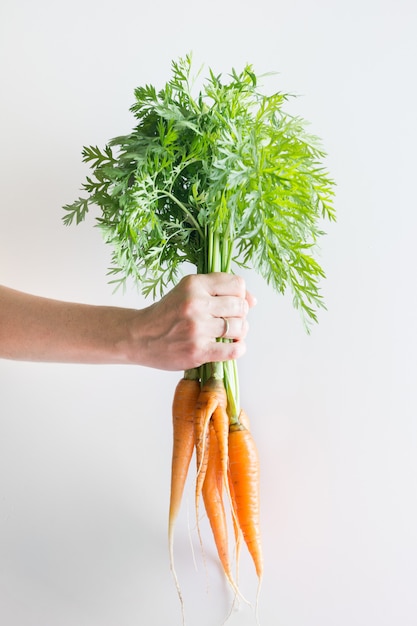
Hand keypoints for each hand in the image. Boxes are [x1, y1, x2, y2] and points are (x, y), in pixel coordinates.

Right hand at [130, 273, 255, 370]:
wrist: (139, 336)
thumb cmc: (167, 314)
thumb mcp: (188, 292)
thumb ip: (218, 291)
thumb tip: (253, 301)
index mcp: (194, 284)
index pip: (237, 284)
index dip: (241, 295)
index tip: (234, 303)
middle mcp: (196, 304)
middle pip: (240, 306)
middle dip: (240, 314)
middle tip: (230, 320)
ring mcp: (197, 328)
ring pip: (239, 327)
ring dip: (240, 332)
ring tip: (229, 334)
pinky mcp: (198, 351)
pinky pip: (234, 350)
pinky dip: (238, 349)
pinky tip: (231, 347)